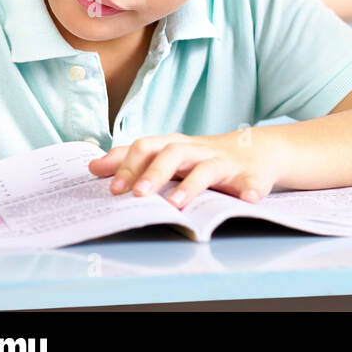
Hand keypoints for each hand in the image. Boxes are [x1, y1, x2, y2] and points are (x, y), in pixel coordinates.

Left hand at [89, 130, 283, 208]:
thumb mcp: (170, 154)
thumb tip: (93, 166)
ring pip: (208, 169)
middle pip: (174, 154)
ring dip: (191, 186)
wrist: (259, 150)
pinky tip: (248, 198)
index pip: (148, 146)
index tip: (110, 186)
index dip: (128, 164)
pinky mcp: (252, 176)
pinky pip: (253, 182)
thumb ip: (134, 160)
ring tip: (176, 205)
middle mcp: (199, 151)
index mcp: (177, 146)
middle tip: (137, 195)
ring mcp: (226, 163)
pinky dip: (251, 189)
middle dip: (154, 173)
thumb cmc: (204, 157)